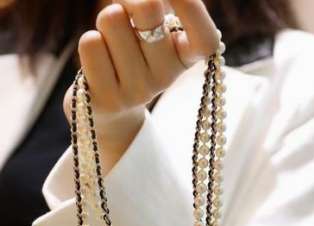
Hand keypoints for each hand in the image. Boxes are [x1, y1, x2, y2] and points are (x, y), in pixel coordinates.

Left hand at [64, 0, 220, 173]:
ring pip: (112, 18)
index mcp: (184, 57)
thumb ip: (152, 5)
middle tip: (128, 11)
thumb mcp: (151, 28)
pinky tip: (100, 61)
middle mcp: (165, 77)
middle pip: (148, 7)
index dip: (194, 10)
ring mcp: (136, 91)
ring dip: (106, 21)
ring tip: (113, 42)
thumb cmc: (132, 52)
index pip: (205, 40)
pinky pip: (91, 44)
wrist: (110, 109)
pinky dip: (90, 43)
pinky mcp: (107, 98)